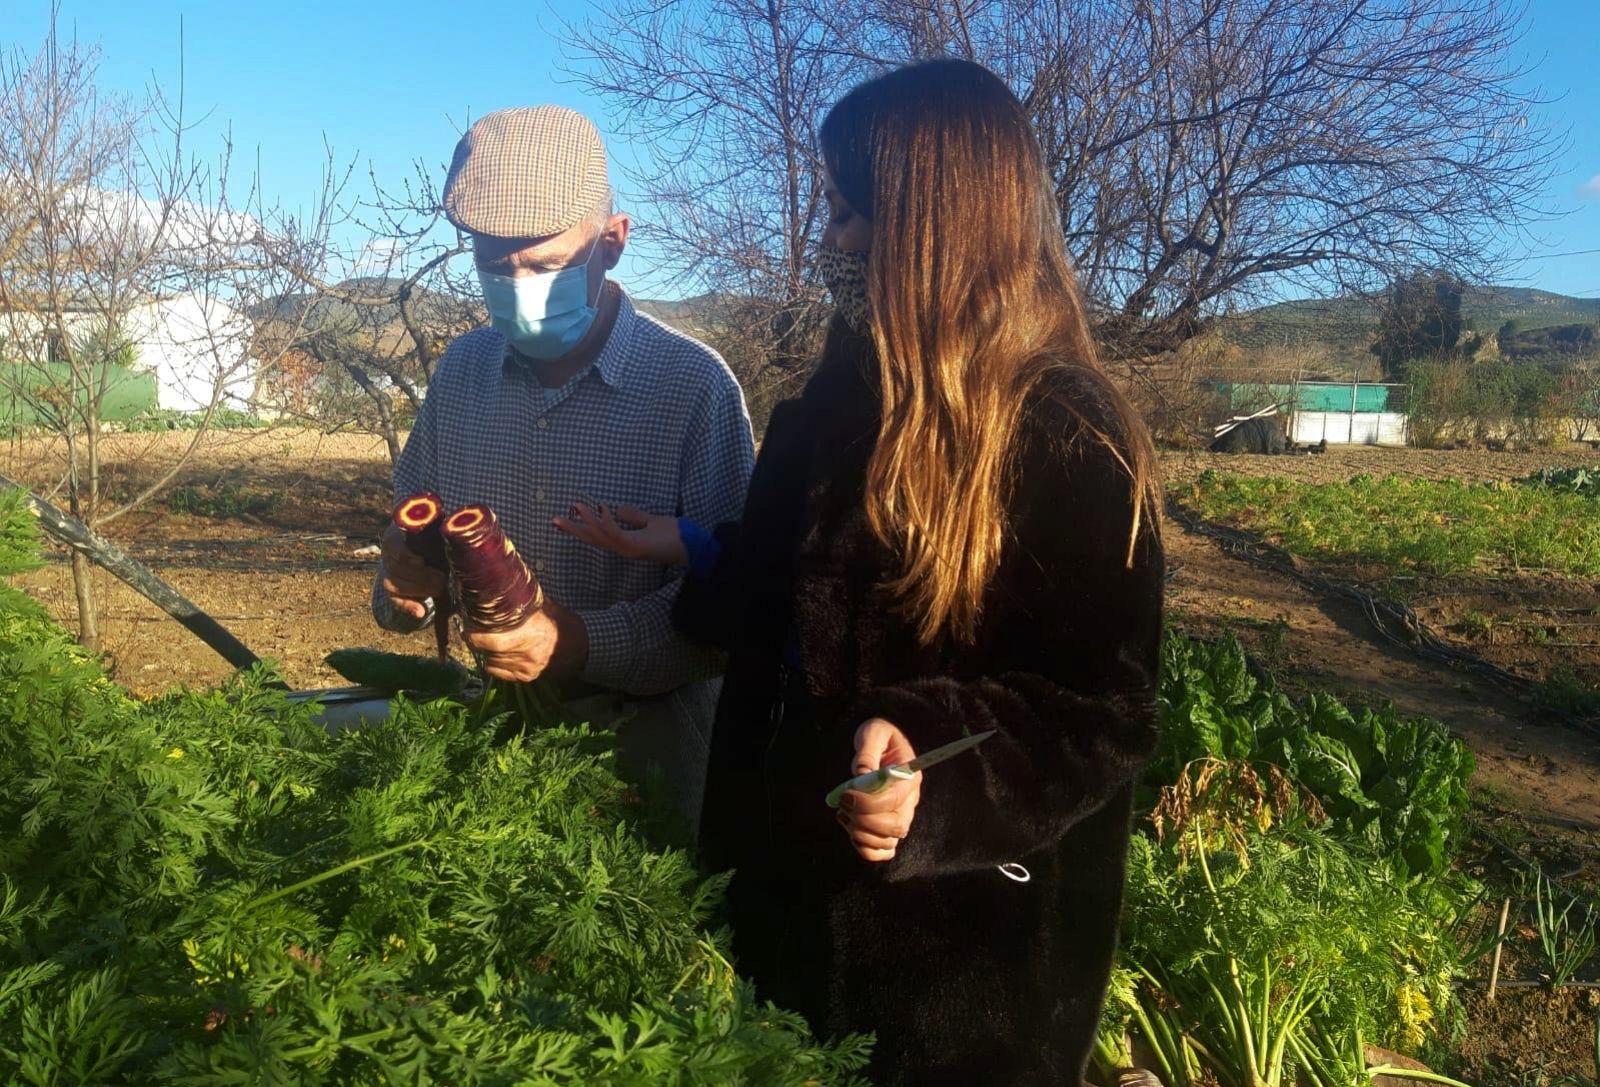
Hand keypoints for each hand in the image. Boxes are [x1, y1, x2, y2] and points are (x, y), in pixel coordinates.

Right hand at [379, 522, 447, 621]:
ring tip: (439, 589)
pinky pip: (394, 600)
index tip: (421, 561)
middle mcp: (388, 553)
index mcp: (396, 534)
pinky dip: (408, 606)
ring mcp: (387, 572)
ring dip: (418, 589)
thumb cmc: (437, 537)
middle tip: (442, 579)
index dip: (405, 555)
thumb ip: (443, 530)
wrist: (428, 550)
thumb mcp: (437, 531)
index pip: (392, 545)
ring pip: (394, 584)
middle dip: (420, 576)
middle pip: (396, 567)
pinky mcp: (392, 590)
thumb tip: (456, 531)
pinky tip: (420, 612)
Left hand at [462, 601, 587, 682]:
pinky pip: (498, 673)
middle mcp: (527, 655)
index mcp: (531, 635)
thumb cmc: (562, 623)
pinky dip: (493, 663)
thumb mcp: (546, 607)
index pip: (494, 642)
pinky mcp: (526, 678)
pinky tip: (497, 653)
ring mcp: (526, 669)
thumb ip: (525, 601)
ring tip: (487, 639)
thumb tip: (504, 583)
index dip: (476, 636)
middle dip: (477, 641)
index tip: (468, 626)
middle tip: (472, 630)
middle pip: (489, 652)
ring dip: (486, 652)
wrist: (582, 647)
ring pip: (491, 663)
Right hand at [554, 502, 687, 565]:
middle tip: (554, 519)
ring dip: (586, 522)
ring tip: (575, 506)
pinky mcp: (638, 546)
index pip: (598, 536)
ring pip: (601, 537)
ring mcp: (630, 549)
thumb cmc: (675, 536)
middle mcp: (624, 549)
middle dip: (574, 529)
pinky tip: (602, 508)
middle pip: (593, 539)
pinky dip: (607, 522)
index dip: (580, 528)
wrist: (693, 547)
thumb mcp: (652, 521)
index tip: (563, 519)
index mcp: (625, 543)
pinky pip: (617, 534)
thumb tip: (617, 508)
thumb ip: (635, 516)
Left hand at [838, 719, 921, 862]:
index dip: (869, 803)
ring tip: (843, 813)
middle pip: (895, 826)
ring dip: (861, 833)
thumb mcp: (873, 733)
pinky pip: (885, 851)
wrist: (880, 747)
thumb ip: (868, 751)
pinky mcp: (890, 828)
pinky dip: (867, 849)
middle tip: (843, 804)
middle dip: (864, 820)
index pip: (895, 799)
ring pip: (889, 841)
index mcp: (909, 776)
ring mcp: (901, 816)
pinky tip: (851, 831)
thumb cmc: (879, 738)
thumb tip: (863, 773)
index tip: (846, 796)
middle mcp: (910, 800)